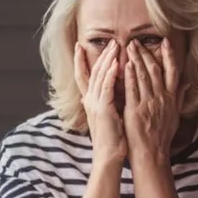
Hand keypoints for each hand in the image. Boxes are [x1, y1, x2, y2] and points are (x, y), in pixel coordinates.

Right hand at [74, 40, 126, 163]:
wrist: (108, 156)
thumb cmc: (111, 139)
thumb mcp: (107, 116)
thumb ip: (107, 102)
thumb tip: (111, 91)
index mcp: (90, 102)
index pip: (83, 77)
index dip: (80, 61)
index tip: (80, 47)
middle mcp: (89, 101)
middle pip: (91, 72)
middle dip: (100, 55)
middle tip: (108, 41)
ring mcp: (95, 104)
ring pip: (99, 76)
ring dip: (107, 60)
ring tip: (115, 46)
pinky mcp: (103, 109)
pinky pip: (106, 87)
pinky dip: (110, 74)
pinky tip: (117, 63)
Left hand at [123, 38, 188, 161]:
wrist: (152, 154)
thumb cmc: (161, 137)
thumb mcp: (175, 116)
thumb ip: (179, 98)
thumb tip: (186, 84)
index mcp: (171, 98)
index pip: (172, 71)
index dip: (168, 56)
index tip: (164, 42)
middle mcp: (162, 98)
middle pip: (154, 70)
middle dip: (145, 53)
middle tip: (136, 41)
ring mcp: (149, 103)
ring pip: (142, 76)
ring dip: (136, 59)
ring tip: (129, 47)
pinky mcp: (135, 110)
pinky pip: (132, 90)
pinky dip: (129, 76)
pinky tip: (125, 65)